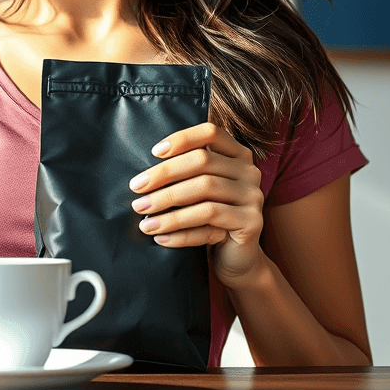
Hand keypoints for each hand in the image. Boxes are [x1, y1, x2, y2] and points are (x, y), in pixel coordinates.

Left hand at [128, 123, 267, 286]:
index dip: (182, 139)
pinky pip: (210, 222)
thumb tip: (143, 174)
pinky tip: (160, 237)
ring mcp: (253, 196)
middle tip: (136, 190)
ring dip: (168, 207)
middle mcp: (249, 171)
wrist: (236, 256)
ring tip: (143, 221)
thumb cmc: (208, 217)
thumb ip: (183, 172)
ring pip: (204, 193)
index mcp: (237, 154)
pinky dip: (181, 231)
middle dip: (164, 175)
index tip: (153, 152)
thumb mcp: (197, 189)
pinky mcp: (252, 223)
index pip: (210, 133)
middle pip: (202, 162)